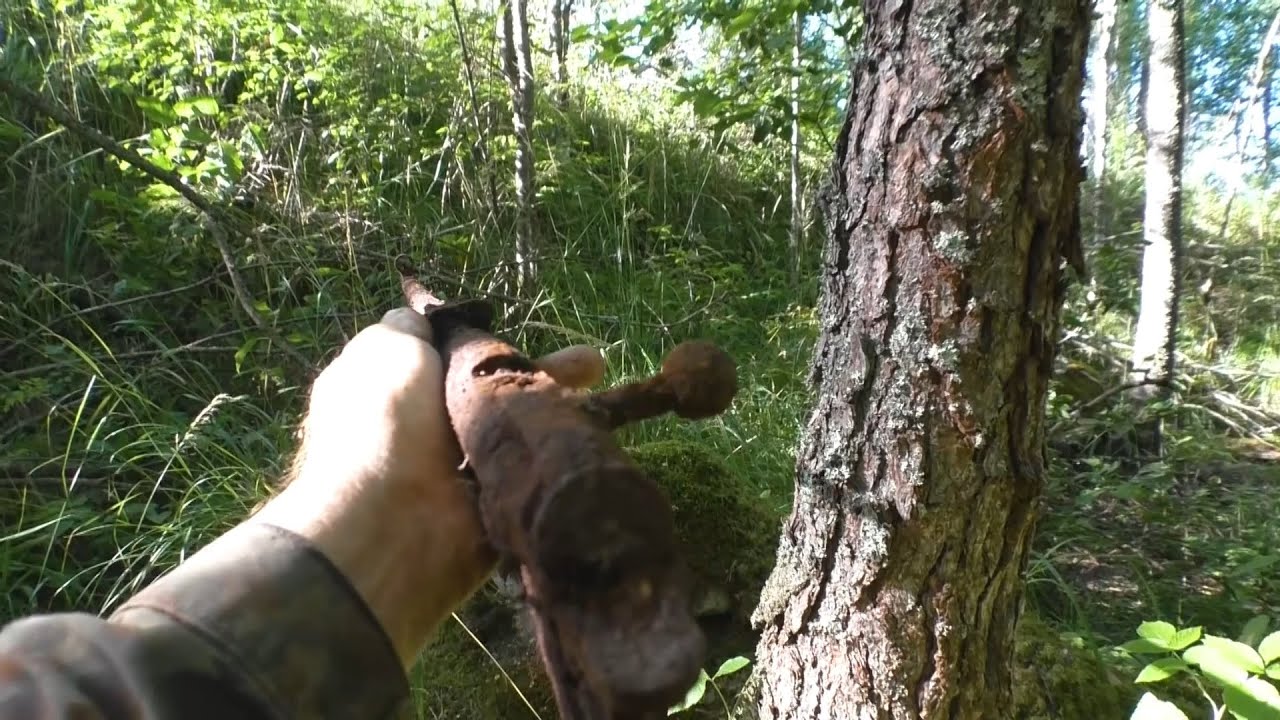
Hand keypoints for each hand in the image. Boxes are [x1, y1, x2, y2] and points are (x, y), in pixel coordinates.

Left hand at [249, 307, 603, 668]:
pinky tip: (590, 434)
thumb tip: (418, 318)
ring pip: (520, 431)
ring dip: (558, 411)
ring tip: (604, 388)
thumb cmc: (385, 422)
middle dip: (541, 372)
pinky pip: (533, 474)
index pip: (448, 361)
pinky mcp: (494, 510)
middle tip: (592, 363)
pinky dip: (558, 454)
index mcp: (398, 393)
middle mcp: (429, 431)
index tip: (507, 325)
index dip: (480, 342)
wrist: (393, 523)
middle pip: (496, 393)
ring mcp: (464, 474)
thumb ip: (406, 328)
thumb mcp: (385, 349)